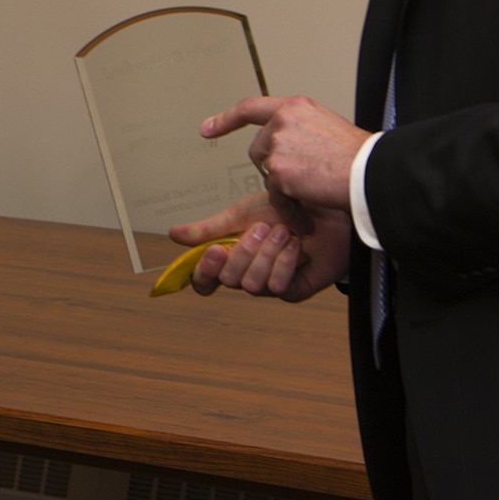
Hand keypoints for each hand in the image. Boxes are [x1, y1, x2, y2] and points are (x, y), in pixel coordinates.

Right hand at [170, 197, 355, 301]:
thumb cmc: (287, 209)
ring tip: (282, 231)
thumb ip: (208, 228)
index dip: (203, 271)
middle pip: (227, 280)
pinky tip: (295, 244)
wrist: (325, 210)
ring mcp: (269, 284)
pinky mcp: (292, 291)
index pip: (205, 279)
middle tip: (262, 228)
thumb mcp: (241, 213)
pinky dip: (285, 261)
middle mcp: (247, 273)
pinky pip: (277, 286)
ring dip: (266, 253)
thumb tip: (173, 234)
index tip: (214, 251)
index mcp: (231, 257)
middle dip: (244, 251)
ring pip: (250, 284)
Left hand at [203, 95, 367, 210]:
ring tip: (312, 195)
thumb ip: (301, 131)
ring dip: (285, 190)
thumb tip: (286, 148)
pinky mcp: (279, 170)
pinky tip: (307, 214)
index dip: (226, 119)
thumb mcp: (328, 128)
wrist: (372, 174)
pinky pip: (275, 198)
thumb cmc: (360, 159)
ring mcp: (279, 144)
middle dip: (275, 170)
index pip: (251, 108)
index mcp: (296, 107)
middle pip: (259, 151)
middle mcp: (283, 120)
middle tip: (305, 180)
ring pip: (267, 174)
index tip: (207, 128)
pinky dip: (289, 210)